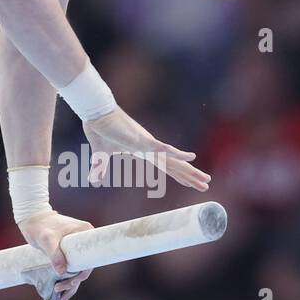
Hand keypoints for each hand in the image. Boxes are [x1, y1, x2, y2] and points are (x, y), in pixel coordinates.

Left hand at [17, 209, 94, 299]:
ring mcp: (76, 248)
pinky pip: (71, 268)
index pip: (90, 258)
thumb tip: (62, 272)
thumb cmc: (40, 226)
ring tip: (59, 295)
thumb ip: (54, 254)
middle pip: (84, 266)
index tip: (72, 282)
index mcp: (85, 233)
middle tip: (59, 289)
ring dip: (70, 284)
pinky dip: (66, 279)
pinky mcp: (68, 253)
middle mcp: (84, 241)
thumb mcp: (47, 239)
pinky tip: (60, 292)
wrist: (31, 219)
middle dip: (74, 281)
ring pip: (77, 270)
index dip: (83, 273)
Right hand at [82, 106, 210, 190]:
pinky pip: (163, 149)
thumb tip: (93, 180)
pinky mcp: (143, 141)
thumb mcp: (100, 155)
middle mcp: (151, 149)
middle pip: (175, 165)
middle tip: (206, 184)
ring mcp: (148, 145)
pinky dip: (177, 153)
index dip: (179, 175)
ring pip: (174, 160)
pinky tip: (191, 157)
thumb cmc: (100, 129)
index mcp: (144, 152)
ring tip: (206, 179)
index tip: (191, 183)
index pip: (166, 166)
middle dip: (190, 176)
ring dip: (190, 171)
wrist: (95, 114)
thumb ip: (99, 168)